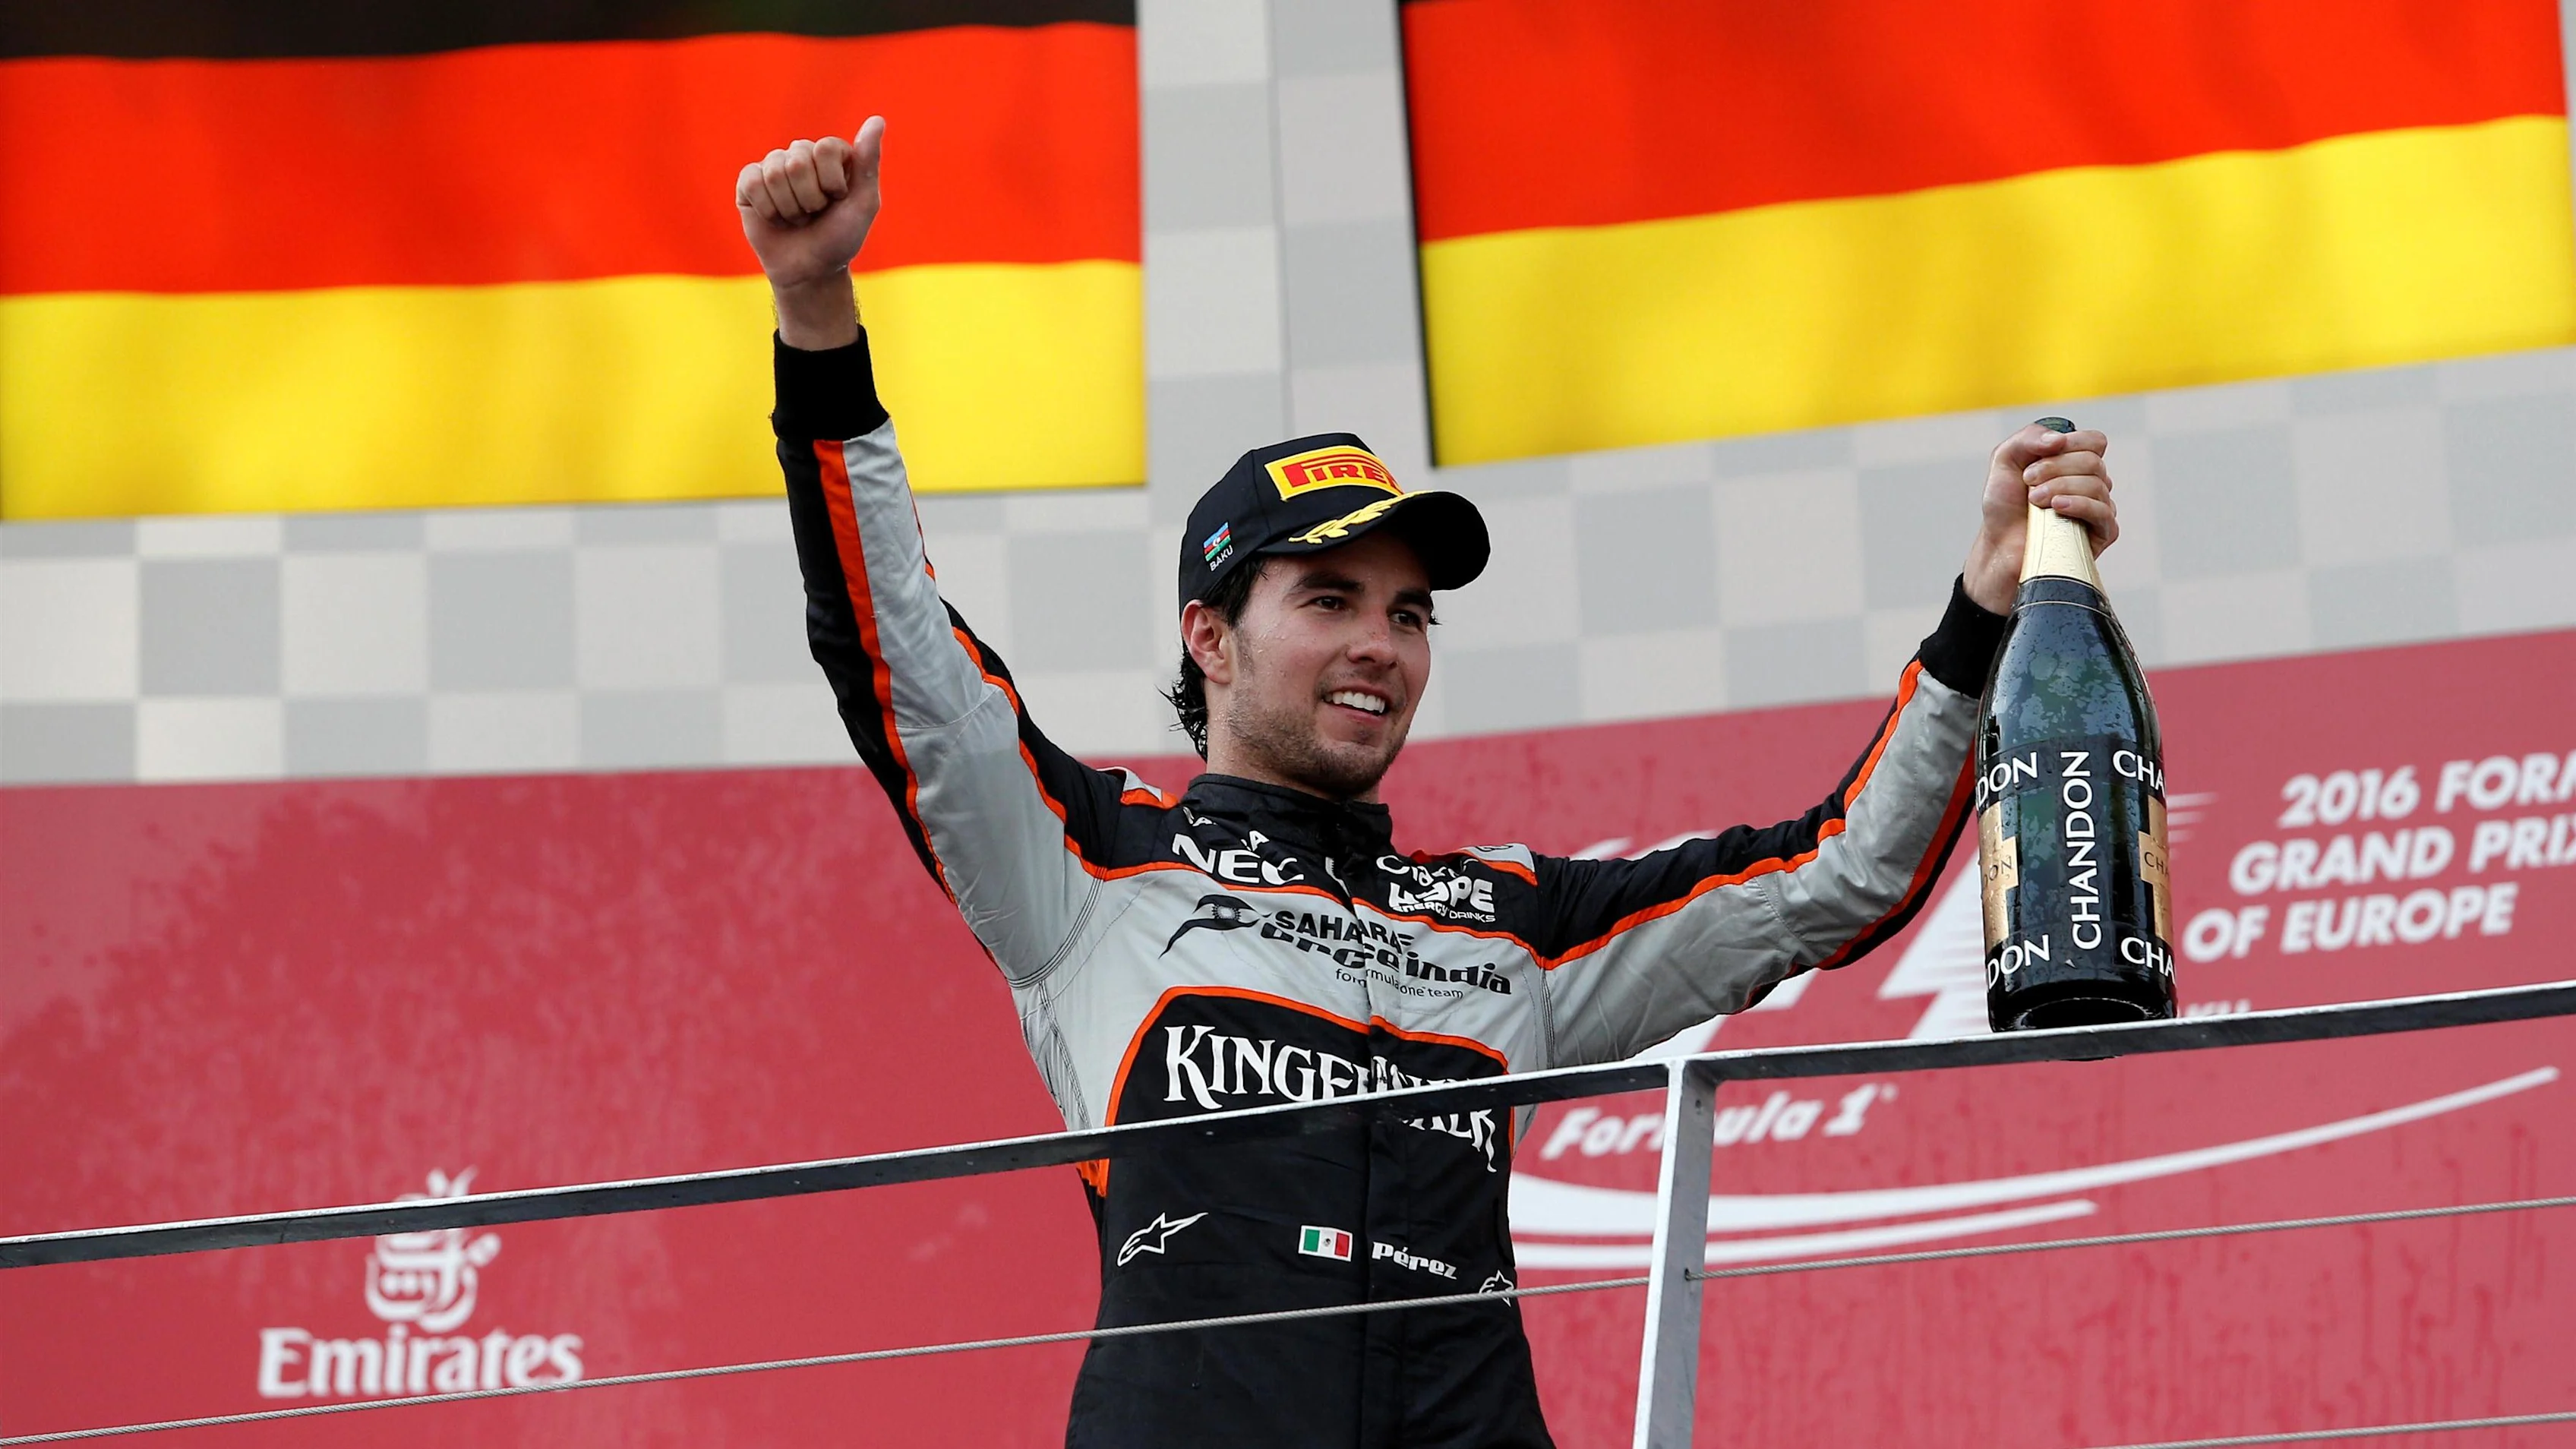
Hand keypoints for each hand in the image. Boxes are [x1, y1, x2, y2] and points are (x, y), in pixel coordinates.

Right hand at [736, 118, 883, 348]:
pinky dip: (767, 209)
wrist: (810, 271)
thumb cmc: (840, 238)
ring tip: (796, 218)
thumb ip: (869, 161)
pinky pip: (751, 181)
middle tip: (814, 214)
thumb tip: (878, 119)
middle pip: (797, 160)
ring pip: (774, 172)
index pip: (824, 148)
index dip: (831, 181)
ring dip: (789, 207)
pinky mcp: (749, 183)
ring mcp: (773, 167)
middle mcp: (801, 155)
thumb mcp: (864, 203)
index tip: (837, 199)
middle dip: (810, 198)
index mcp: (830, 154)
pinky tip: (774, 218)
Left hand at [1961, 422, 2119, 612]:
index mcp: (2075, 463)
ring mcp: (2099, 507)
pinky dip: (2079, 505)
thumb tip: (2059, 439)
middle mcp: (2091, 483)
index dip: (2071, 442)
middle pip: (2092, 461)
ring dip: (2060, 487)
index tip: (2038, 455)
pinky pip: (2103, 512)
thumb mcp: (2005, 460)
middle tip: (2028, 481)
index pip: (2095, 441)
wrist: (2000, 545)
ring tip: (2034, 500)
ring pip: (2097, 485)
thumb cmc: (2005, 506)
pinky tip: (2057, 507)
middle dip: (2055, 467)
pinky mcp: (2102, 533)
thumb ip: (2028, 438)